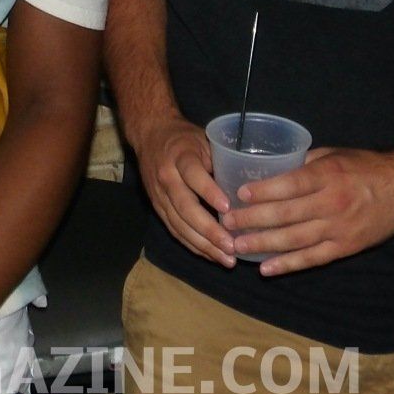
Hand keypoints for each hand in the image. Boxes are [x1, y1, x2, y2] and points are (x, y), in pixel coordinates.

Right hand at [129, 113, 233, 266]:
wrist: (149, 134)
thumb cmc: (183, 137)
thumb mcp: (203, 140)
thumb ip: (218, 162)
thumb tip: (244, 191)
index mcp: (179, 156)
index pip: (193, 176)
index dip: (209, 192)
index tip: (228, 209)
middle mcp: (167, 178)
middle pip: (185, 208)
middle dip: (209, 230)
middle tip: (231, 246)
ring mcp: (159, 196)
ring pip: (179, 225)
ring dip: (203, 245)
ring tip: (226, 259)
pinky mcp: (157, 208)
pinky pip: (175, 231)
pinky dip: (193, 245)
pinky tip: (210, 255)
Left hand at [223, 146, 393, 275]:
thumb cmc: (366, 167)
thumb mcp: (334, 154)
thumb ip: (304, 162)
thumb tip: (272, 168)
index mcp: (328, 176)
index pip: (289, 185)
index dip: (263, 191)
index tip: (239, 194)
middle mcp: (332, 203)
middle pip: (286, 214)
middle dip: (253, 220)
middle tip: (227, 222)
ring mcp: (338, 229)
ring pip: (294, 240)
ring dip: (263, 244)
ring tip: (237, 246)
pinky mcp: (344, 248)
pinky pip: (311, 258)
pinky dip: (287, 265)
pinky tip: (266, 268)